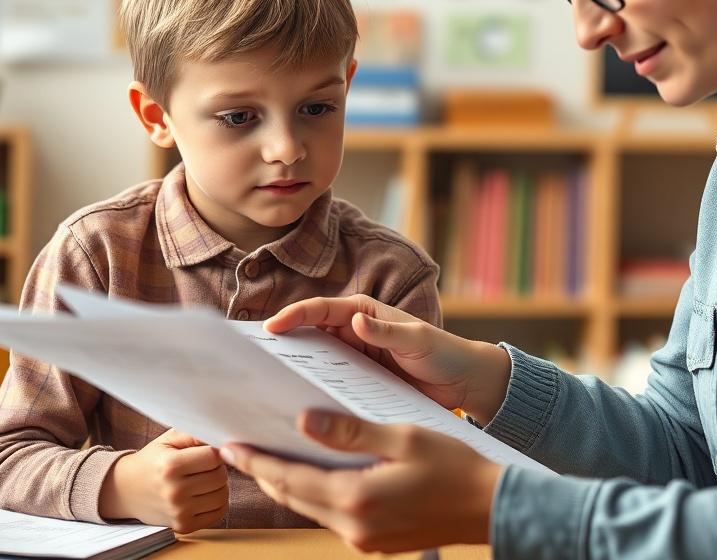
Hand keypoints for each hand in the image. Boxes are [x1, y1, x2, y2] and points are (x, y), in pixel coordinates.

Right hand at [99, 428, 228, 532]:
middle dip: (217, 468)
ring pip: (222, 495)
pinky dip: (217, 503)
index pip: (214, 457)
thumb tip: (221, 438)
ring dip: (218, 486)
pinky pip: (218, 513)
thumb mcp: (169, 439)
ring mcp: (179, 512)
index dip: (215, 451)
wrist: (126, 490)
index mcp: (171, 466)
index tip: (206, 452)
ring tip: (204, 480)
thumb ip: (195, 433)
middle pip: (220, 476)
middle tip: (204, 466)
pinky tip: (204, 495)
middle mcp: (174, 491)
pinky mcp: (183, 526)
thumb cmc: (152, 461)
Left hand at [221, 410, 501, 552]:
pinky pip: (333, 515)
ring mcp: (364, 539)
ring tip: (271, 458)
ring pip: (312, 507)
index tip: (229, 446)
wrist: (491, 506)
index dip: (256, 461)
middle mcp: (353, 526)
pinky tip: (316, 474)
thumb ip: (350, 431)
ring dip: (290, 483)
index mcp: (355, 498)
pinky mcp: (376, 541)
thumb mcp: (402, 437)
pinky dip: (316, 493)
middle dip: (266, 472)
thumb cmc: (454, 466)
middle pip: (294, 496)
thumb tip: (304, 420)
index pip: (289, 478)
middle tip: (239, 449)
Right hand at [266, 294, 510, 423]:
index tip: (271, 330)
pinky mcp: (357, 382)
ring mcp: (353, 358)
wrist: (463, 382)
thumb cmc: (445, 353)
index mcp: (363, 312)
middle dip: (282, 343)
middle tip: (253, 360)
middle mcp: (353, 332)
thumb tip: (356, 321)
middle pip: (308, 333)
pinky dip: (312, 390)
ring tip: (264, 386)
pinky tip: (296, 407)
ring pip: (314, 360)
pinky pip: (328, 383)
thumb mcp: (419, 340)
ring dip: (293, 369)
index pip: (320, 309)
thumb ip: (389, 332)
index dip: (293, 316)